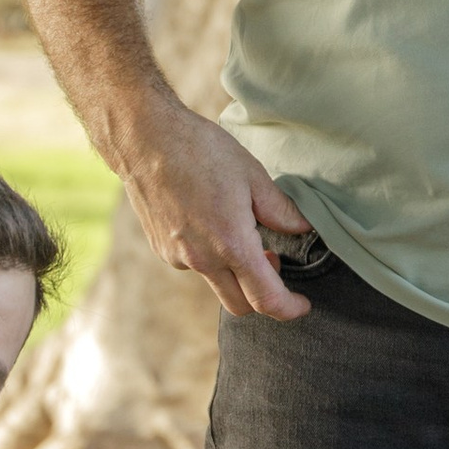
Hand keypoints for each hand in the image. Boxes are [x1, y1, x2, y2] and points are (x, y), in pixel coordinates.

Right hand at [123, 101, 312, 321]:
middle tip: (274, 260)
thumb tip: (304, 228)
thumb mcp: (252, 175)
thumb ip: (281, 210)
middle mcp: (202, 260)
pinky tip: (209, 222)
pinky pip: (194, 265)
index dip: (289, 308)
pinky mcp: (162, 250)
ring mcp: (178, 257)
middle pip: (240, 305)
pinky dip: (210, 256)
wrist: (145, 139)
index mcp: (231, 244)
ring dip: (235, 272)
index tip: (301, 304)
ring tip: (239, 229)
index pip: (266, 299)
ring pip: (216, 283)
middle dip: (263, 296)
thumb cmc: (200, 150)